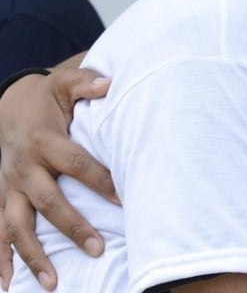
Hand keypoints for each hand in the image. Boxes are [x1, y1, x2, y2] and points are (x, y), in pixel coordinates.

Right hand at [0, 54, 115, 289]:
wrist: (9, 106)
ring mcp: (9, 187)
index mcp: (44, 141)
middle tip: (98, 248)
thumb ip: (86, 83)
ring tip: (53, 283)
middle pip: (48, 202)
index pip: (76, 164)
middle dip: (72, 227)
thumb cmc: (48, 99)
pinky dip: (0, 259)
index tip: (125, 199)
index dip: (100, 181)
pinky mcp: (2, 199)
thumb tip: (110, 83)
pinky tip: (8, 284)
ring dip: (33, 256)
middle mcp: (24, 168)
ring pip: (17, 226)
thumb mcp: (64, 86)